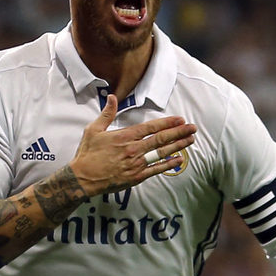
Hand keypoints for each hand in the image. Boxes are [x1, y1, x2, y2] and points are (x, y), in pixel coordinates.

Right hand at [71, 92, 195, 195]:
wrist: (83, 178)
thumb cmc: (87, 154)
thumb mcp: (94, 130)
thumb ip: (106, 114)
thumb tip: (112, 97)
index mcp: (125, 136)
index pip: (151, 127)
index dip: (168, 123)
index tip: (180, 120)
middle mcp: (134, 149)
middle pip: (161, 139)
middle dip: (179, 133)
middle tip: (193, 128)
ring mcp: (137, 164)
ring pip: (162, 153)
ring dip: (178, 146)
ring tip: (190, 140)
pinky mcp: (136, 177)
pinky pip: (156, 169)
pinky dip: (169, 164)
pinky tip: (179, 159)